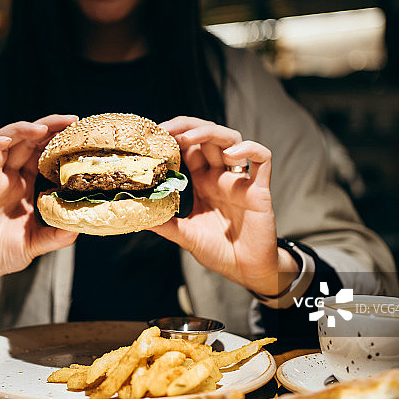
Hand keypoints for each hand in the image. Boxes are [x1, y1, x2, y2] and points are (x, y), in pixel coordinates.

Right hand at [0, 114, 78, 297]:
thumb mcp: (37, 243)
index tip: (78, 131)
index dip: (56, 139)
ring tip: (41, 129)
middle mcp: (5, 177)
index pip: (40, 153)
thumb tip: (82, 225)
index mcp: (23, 185)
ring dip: (20, 131)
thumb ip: (57, 235)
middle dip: (46, 127)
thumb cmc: (3, 254)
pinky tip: (4, 142)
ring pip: (1, 141)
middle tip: (69, 121)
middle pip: (25, 141)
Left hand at [151, 116, 298, 295]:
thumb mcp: (185, 236)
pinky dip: (249, 149)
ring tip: (188, 138)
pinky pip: (262, 159)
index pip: (188, 149)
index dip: (173, 139)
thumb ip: (164, 223)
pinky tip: (231, 155)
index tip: (153, 138)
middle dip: (187, 127)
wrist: (247, 271)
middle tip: (166, 130)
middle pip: (207, 137)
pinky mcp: (259, 189)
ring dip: (210, 133)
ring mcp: (240, 180)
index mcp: (203, 183)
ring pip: (231, 139)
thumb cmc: (219, 252)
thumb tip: (135, 214)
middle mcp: (220, 176)